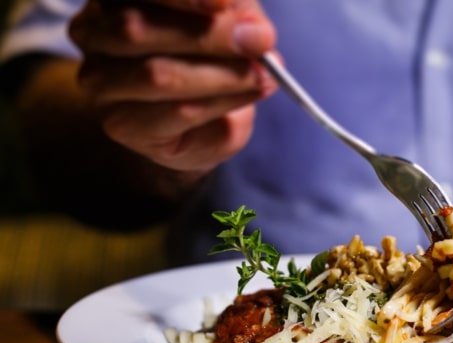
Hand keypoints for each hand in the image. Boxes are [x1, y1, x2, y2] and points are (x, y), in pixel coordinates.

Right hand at [68, 0, 276, 175]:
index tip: (226, 1)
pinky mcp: (120, 124)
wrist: (197, 124)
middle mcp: (93, 31)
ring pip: (158, 74)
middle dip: (211, 34)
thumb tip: (254, 28)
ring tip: (263, 74)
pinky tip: (250, 93)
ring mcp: (99, 81)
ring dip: (221, 74)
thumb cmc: (207, 62)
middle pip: (138, 27)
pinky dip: (221, 102)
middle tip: (261, 40)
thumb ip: (232, 15)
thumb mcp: (223, 22)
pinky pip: (175, 112)